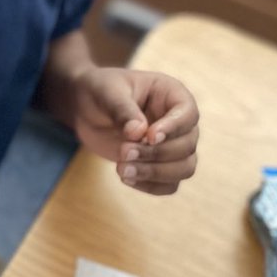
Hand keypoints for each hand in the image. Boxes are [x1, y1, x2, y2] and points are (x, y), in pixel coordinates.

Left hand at [70, 66, 198, 195]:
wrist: (87, 108)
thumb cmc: (101, 91)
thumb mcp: (107, 93)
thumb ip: (122, 110)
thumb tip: (138, 132)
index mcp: (172, 94)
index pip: (188, 114)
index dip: (174, 128)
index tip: (150, 137)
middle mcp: (179, 122)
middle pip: (187, 145)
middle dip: (156, 153)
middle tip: (124, 151)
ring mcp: (173, 145)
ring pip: (184, 168)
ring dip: (155, 173)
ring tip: (122, 169)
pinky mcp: (161, 165)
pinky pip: (169, 184)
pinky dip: (150, 186)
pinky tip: (126, 178)